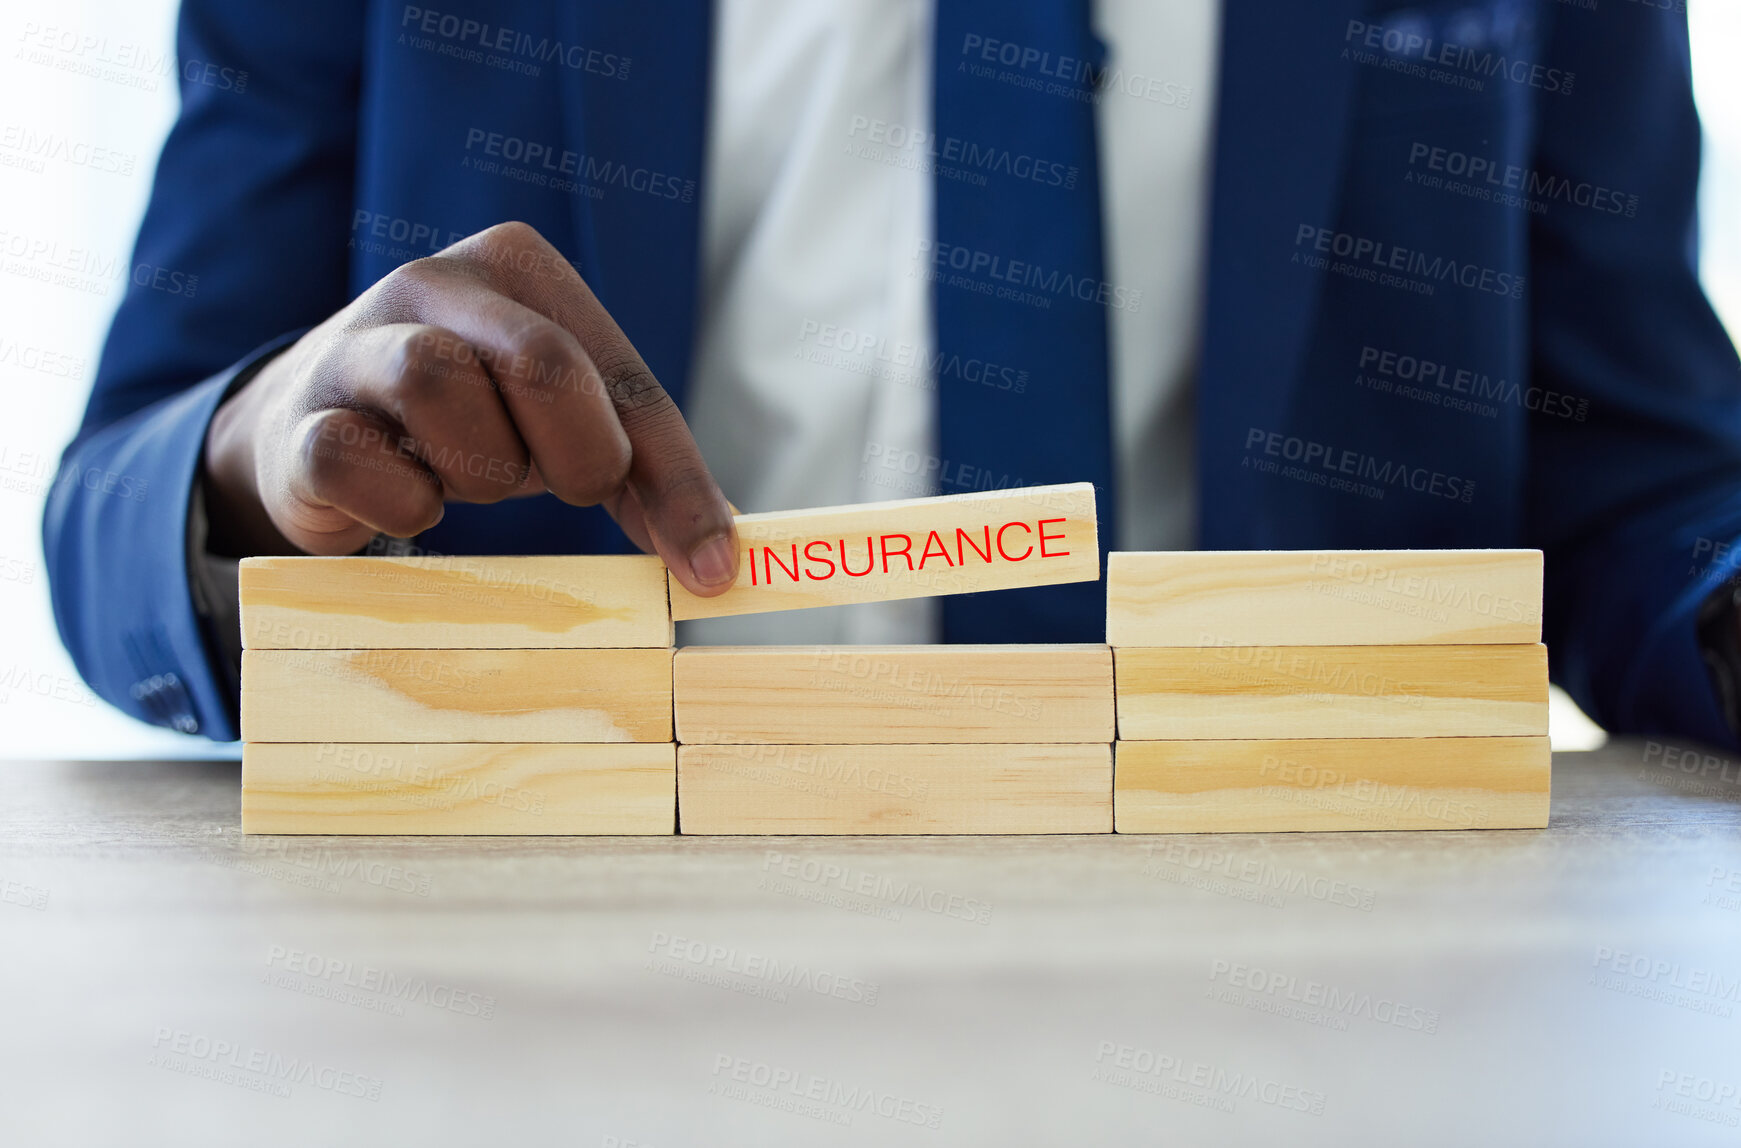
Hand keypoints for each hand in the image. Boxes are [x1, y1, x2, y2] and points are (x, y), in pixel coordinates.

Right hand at [202, 221, 737, 595]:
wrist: (312, 431)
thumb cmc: (468, 421)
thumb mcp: (562, 424)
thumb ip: (642, 472)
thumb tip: (718, 557)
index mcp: (519, 266)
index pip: (622, 376)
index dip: (675, 480)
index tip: (710, 567)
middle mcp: (435, 282)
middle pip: (543, 362)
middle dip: (577, 456)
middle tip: (564, 491)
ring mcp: (356, 342)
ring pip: (442, 390)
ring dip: (479, 472)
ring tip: (467, 478)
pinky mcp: (300, 420)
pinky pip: (362, 463)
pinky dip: (402, 504)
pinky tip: (407, 500)